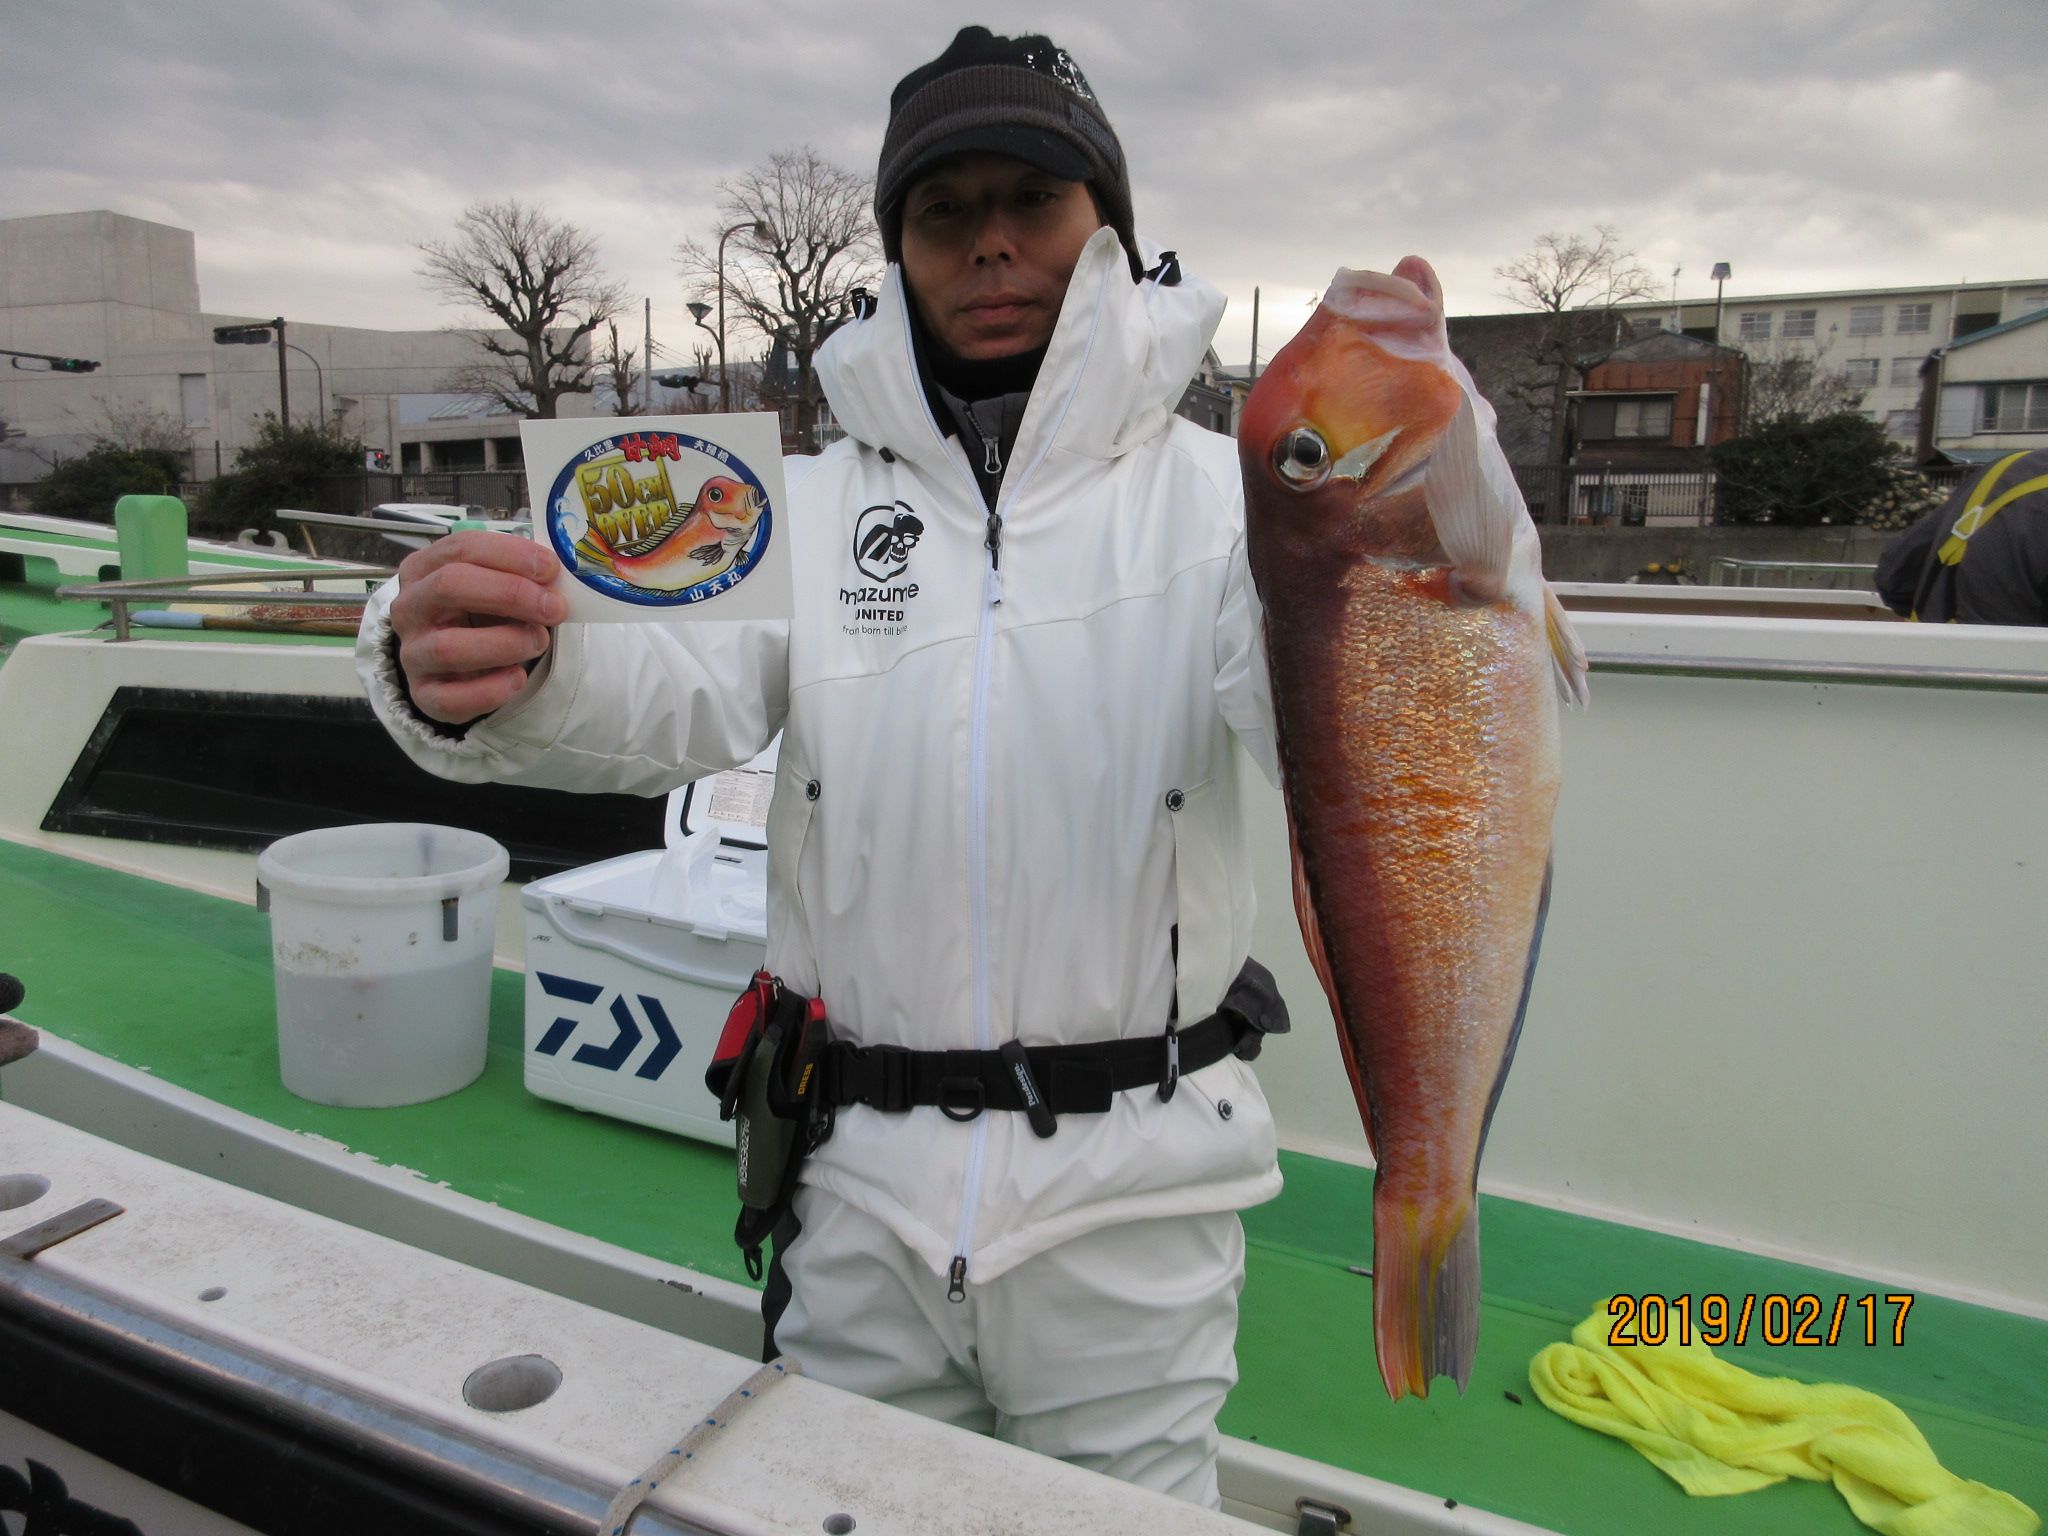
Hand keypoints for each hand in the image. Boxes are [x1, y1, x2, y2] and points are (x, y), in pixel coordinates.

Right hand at [387, 531, 567, 724]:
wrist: (458, 665)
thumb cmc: (481, 616)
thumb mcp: (495, 587)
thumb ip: (518, 577)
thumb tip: (555, 575)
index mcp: (423, 569)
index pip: (461, 548)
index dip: (510, 554)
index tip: (551, 568)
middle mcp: (409, 608)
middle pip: (450, 586)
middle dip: (510, 594)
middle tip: (554, 607)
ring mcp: (412, 653)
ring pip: (449, 647)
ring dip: (505, 643)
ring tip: (538, 641)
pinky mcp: (424, 694)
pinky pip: (452, 698)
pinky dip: (492, 690)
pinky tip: (517, 678)